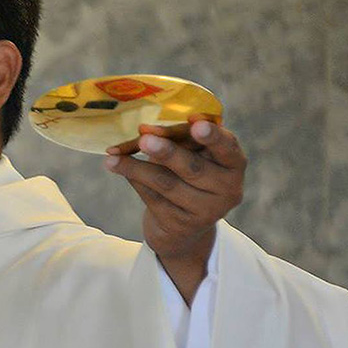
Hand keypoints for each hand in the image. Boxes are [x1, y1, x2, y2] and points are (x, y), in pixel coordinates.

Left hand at [103, 117, 245, 303]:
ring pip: (166, 184)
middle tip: (144, 139)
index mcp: (234, 164)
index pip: (227, 148)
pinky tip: (116, 167)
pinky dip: (133, 180)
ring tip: (113, 156)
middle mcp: (226, 189)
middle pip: (193, 168)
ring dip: (136, 167)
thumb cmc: (189, 173)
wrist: (184, 223)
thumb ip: (182, 140)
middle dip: (167, 152)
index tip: (196, 123)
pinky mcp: (180, 224)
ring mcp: (204, 211)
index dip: (212, 136)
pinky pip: (152, 198)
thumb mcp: (195, 154)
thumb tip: (146, 130)